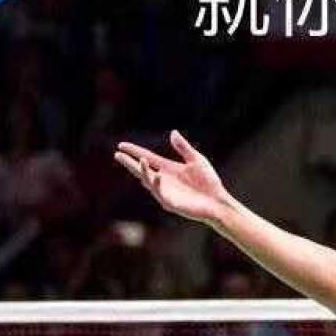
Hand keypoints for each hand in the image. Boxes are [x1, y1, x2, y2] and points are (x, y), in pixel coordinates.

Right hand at [114, 130, 228, 222]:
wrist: (218, 202)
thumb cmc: (209, 182)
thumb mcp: (197, 160)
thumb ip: (184, 148)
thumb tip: (173, 132)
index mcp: (169, 169)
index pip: (148, 158)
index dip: (135, 151)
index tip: (121, 145)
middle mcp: (164, 180)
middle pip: (142, 169)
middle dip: (129, 162)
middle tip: (117, 154)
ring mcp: (165, 192)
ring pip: (148, 181)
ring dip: (143, 171)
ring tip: (140, 160)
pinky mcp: (170, 203)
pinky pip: (160, 193)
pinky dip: (157, 184)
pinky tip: (157, 175)